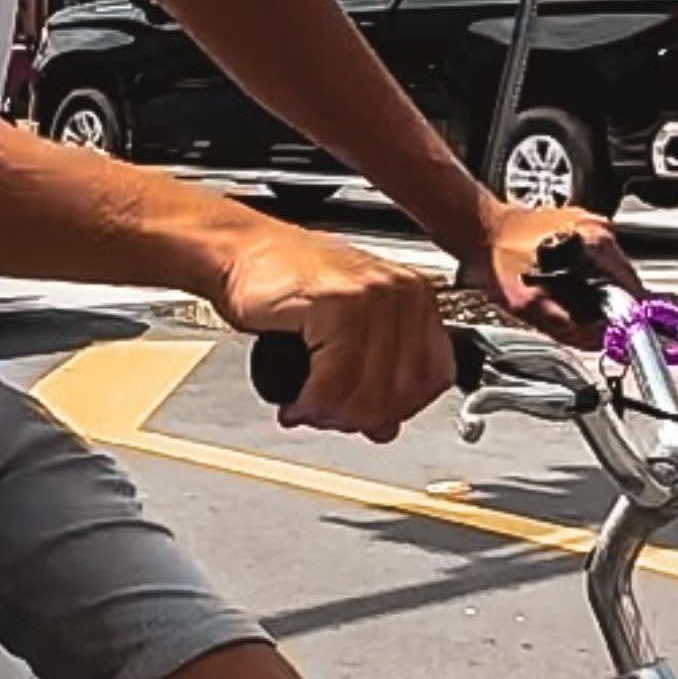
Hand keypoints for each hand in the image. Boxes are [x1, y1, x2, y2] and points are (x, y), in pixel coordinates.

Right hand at [208, 221, 450, 440]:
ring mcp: (372, 294)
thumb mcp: (345, 332)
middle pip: (403, 389)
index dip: (399, 409)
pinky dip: (311, 404)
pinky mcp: (336, 303)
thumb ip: (373, 376)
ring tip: (308, 411)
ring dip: (332, 415)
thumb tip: (384, 426)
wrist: (242, 252)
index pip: (435, 376)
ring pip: (368, 391)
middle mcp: (402, 292)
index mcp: (416, 297)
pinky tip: (296, 403)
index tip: (368, 419)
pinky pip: (333, 381)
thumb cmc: (289, 283)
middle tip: (329, 419)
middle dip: (362, 417)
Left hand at [455, 199, 639, 347]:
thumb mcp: (531, 305)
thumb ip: (570, 328)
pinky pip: (595, 263)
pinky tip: (563, 285)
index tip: (620, 333)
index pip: (634, 289)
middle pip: (624, 282)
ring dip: (597, 292)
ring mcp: (590, 225)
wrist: (479, 230)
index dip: (628, 317)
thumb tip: (600, 342)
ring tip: (568, 301)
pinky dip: (585, 278)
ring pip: (610, 273)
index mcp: (597, 242)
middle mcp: (599, 229)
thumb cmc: (498, 256)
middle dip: (609, 306)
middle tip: (584, 321)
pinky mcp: (579, 228)